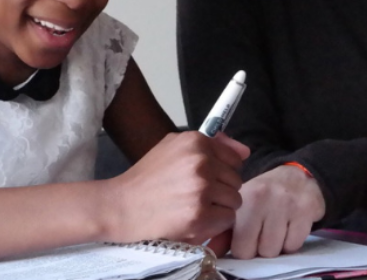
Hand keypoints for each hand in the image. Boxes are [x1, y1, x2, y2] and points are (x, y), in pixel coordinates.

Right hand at [104, 132, 248, 244]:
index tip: (206, 179)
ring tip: (194, 208)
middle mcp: (201, 162)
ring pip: (234, 201)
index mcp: (195, 142)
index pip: (234, 158)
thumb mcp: (173, 147)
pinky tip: (194, 220)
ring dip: (219, 208)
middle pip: (236, 181)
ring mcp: (201, 190)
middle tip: (195, 196)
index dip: (221, 171)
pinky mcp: (200, 215)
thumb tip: (244, 151)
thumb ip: (212, 145)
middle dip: (221, 190)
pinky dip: (215, 224)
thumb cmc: (146, 179)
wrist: (122, 206)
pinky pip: (227, 219)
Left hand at [228, 164, 325, 258]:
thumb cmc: (265, 195)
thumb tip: (213, 252)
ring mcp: (286, 204)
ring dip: (277, 246)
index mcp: (244, 200)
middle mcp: (263, 199)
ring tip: (277, 229)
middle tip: (263, 234)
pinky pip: (295, 244)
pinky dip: (292, 242)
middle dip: (261, 249)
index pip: (240, 247)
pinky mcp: (306, 209)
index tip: (247, 239)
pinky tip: (290, 227)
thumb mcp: (242, 207)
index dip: (244, 248)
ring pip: (277, 250)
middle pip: (260, 251)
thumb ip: (226, 231)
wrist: (297, 175)